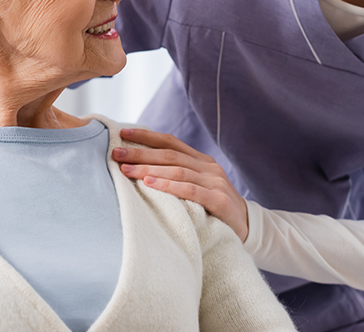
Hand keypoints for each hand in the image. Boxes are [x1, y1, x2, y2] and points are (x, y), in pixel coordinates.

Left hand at [114, 128, 249, 240]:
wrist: (248, 229)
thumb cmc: (213, 210)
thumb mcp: (196, 187)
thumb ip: (177, 176)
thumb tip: (139, 169)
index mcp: (201, 160)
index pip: (170, 142)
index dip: (146, 136)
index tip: (123, 134)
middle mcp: (208, 167)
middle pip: (169, 154)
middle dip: (140, 152)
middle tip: (116, 152)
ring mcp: (215, 182)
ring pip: (177, 170)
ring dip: (148, 169)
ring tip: (125, 169)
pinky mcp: (219, 200)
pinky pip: (190, 190)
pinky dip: (168, 185)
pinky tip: (149, 184)